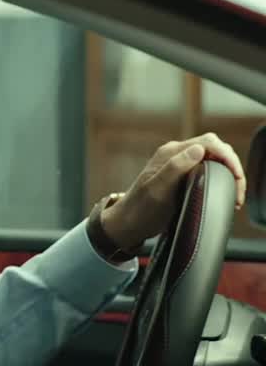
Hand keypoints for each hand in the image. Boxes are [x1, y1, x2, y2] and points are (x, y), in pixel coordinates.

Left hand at [102, 133, 246, 249]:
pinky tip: (224, 191)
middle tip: (239, 190)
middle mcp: (176, 154)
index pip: (209, 143)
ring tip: (235, 193)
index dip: (227, 156)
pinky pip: (208, 168)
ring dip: (228, 172)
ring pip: (213, 158)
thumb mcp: (157, 189)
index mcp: (171, 153)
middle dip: (231, 164)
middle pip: (215, 148)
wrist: (128, 222)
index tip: (236, 176)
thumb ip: (175, 168)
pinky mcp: (182, 175)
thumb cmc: (140, 209)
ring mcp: (179, 164)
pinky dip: (221, 177)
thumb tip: (198, 149)